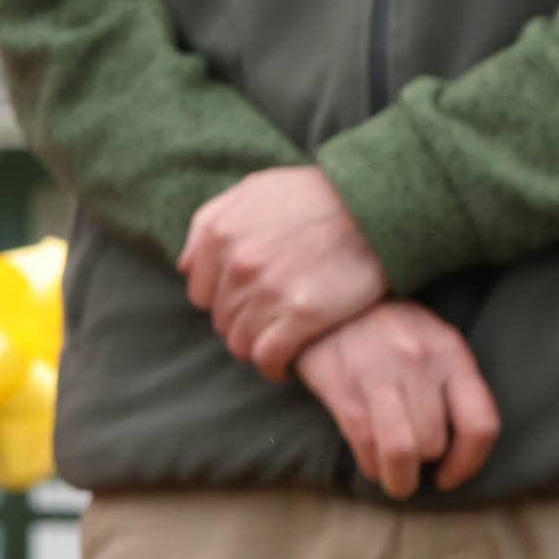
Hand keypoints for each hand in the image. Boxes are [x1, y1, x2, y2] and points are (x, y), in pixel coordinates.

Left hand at [183, 165, 391, 375]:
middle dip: (241, 325)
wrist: (373, 206)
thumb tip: (185, 266)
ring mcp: (268, 290)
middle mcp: (237, 264)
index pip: (200, 293)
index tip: (245, 304)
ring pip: (241, 343)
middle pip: (222, 320)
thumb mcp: (253, 190)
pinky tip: (287, 365)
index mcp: (220, 234)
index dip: (222, 302)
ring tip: (278, 344)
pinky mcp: (301, 314)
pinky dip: (274, 367)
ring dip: (257, 348)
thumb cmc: (314, 196)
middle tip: (268, 324)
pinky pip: (269, 357)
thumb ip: (212, 222)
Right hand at [294, 302, 500, 498]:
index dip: (469, 463)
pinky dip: (370, 465)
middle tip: (415, 461)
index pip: (480, 424)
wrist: (327, 297)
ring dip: (399, 478)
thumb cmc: (389, 329)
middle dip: (425, 463)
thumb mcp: (433, 340)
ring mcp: (378, 372)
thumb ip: (452, 383)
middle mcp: (419, 361)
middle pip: (434, 443)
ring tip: (396, 480)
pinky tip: (371, 461)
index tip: (451, 476)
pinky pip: (364, 444)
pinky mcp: (342, 384)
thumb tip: (460, 446)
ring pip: (402, 452)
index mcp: (451, 352)